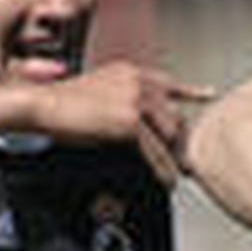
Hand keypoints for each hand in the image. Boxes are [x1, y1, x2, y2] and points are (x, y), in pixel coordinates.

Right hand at [31, 61, 213, 184]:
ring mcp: (134, 100)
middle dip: (176, 139)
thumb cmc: (60, 103)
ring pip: (167, 133)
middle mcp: (136, 82)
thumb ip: (119, 99)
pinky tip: (166, 179)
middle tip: (180, 160)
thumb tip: (134, 124)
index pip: (167, 81)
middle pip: (171, 113)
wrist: (42, 105)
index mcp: (129, 71)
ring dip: (171, 156)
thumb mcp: (96, 91)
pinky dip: (161, 167)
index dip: (190, 90)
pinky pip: (153, 149)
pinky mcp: (129, 121)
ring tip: (174, 175)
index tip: (209, 94)